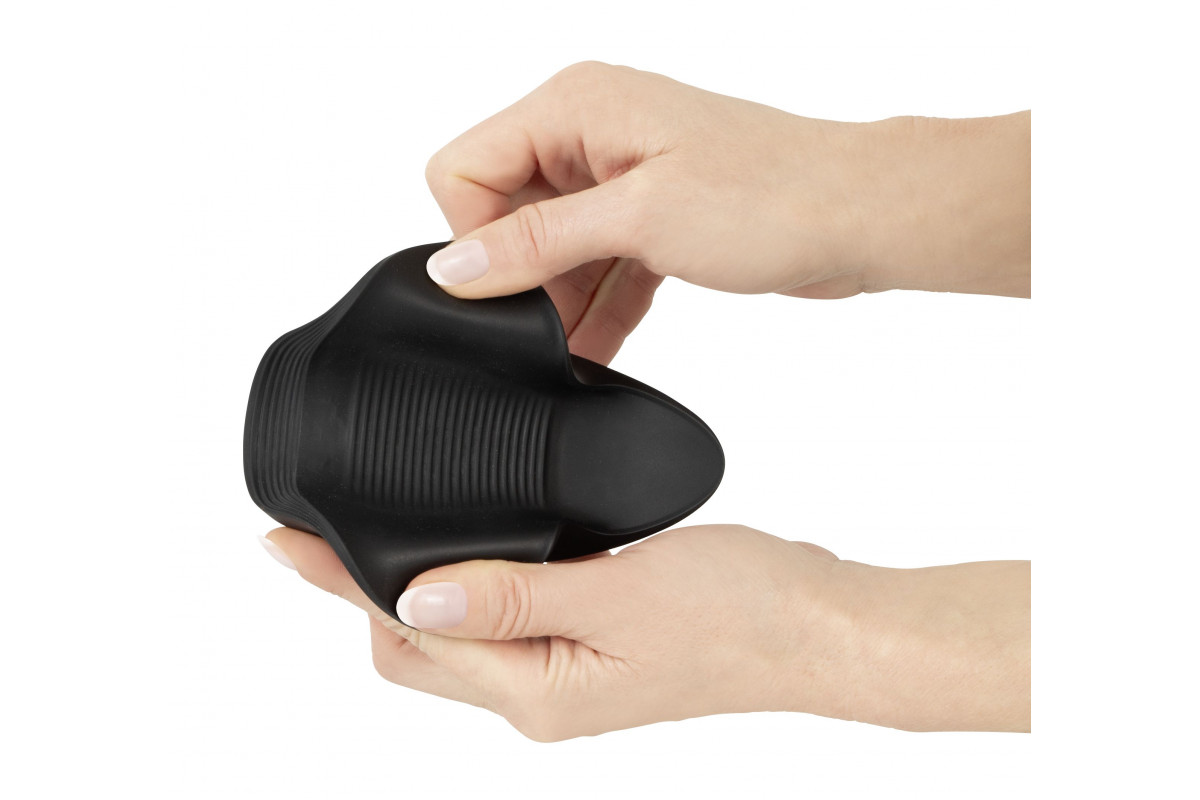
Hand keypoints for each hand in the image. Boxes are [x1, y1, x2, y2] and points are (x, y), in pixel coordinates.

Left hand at [262, 524, 1029, 739]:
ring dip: (412, 590)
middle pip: (417, 651)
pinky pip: (502, 626)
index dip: (340, 584)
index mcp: (537, 692)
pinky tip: (470, 548)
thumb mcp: (618, 593)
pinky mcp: (589, 654)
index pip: (408, 635)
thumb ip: (513, 593)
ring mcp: (565, 680)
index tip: (283, 541)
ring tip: (375, 535)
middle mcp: (540, 697)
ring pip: (456, 640)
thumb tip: (414, 593)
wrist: (818, 626)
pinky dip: (469, 588)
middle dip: (359, 596)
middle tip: (320, 531)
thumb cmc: (741, 611)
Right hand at [423, 62, 1030, 363]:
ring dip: (562, 300)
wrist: (862, 215)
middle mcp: (591, 131)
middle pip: (505, 209)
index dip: (473, 237)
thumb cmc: (773, 194)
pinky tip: (596, 350)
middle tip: (542, 331)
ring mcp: (622, 174)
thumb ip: (537, 244)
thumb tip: (455, 269)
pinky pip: (598, 263)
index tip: (504, 292)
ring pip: (553, 245)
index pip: (465, 167)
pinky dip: (597, 305)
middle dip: (521, 277)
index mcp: (575, 105)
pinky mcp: (651, 213)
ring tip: (572, 352)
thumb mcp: (637, 220)